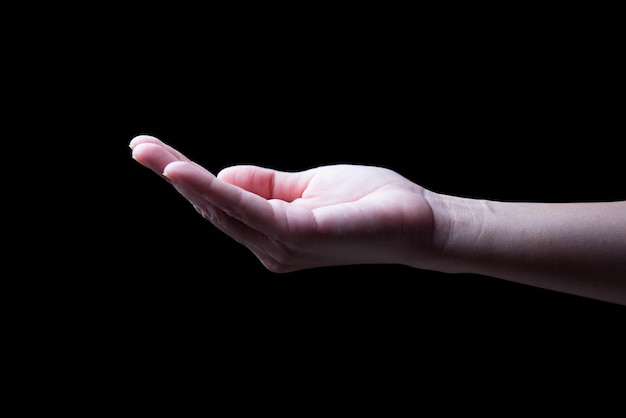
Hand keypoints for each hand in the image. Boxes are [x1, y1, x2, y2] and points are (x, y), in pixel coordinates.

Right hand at [130, 135, 436, 271]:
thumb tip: (225, 173)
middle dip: (173, 175)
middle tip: (137, 146)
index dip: (188, 179)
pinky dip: (212, 190)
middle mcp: (270, 247)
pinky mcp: (297, 235)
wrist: (419, 220)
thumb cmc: (369, 202)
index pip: (222, 204)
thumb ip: (265, 184)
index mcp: (272, 233)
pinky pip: (246, 209)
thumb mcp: (306, 186)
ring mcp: (281, 246)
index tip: (152, 151)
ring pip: (222, 208)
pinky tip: (182, 172)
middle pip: (212, 208)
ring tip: (146, 151)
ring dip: (182, 178)